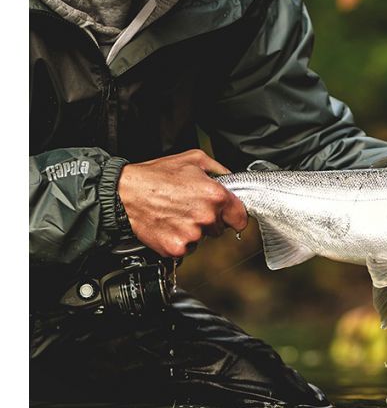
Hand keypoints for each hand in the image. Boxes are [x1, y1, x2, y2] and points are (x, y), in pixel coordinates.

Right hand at [118, 149, 247, 257]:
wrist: (125, 193)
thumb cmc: (156, 176)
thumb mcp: (193, 159)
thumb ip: (219, 170)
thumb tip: (231, 179)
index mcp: (215, 195)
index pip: (241, 218)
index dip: (234, 216)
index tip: (228, 216)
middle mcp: (206, 216)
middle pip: (220, 228)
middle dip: (210, 220)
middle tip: (190, 207)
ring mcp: (191, 234)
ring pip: (202, 238)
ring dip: (193, 230)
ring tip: (175, 213)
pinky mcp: (176, 248)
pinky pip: (186, 248)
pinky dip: (178, 240)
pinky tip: (168, 225)